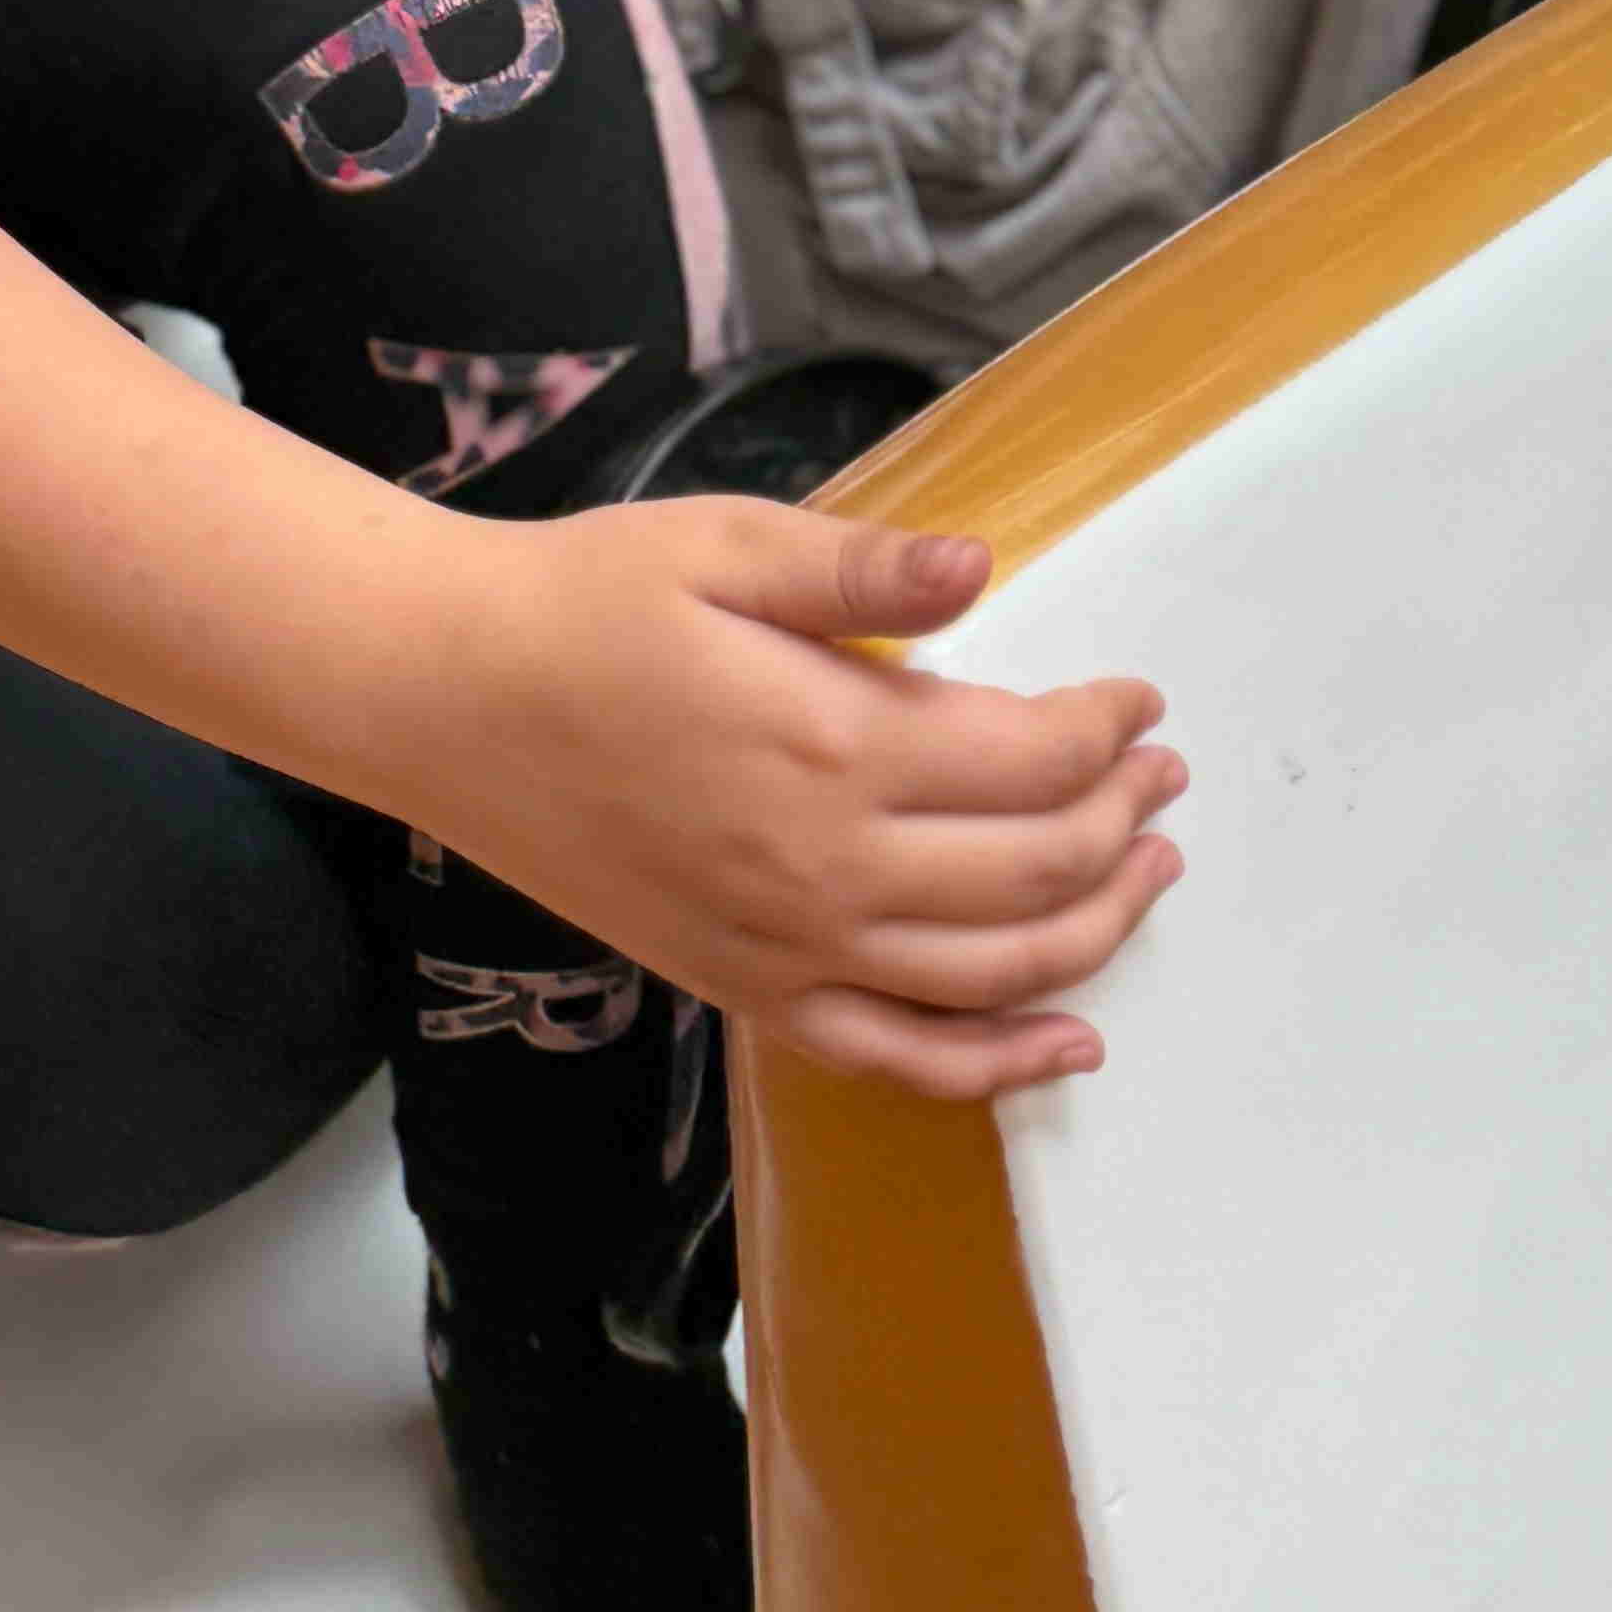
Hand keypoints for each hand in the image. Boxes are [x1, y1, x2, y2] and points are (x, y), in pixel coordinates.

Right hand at [416, 499, 1182, 1098]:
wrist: (447, 701)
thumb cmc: (586, 605)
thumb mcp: (724, 547)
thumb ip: (862, 571)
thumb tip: (982, 566)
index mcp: (835, 746)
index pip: (1030, 757)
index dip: (1105, 731)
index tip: (1137, 702)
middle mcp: (830, 870)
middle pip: (1036, 871)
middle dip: (1124, 822)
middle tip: (1163, 777)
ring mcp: (792, 949)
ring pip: (996, 974)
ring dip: (1098, 930)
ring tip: (1151, 873)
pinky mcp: (750, 993)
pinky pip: (902, 1058)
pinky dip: (998, 1064)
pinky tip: (1072, 1041)